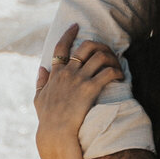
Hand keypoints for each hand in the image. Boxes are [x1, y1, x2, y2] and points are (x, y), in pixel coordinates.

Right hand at [35, 24, 122, 144]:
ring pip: (100, 56)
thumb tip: (41, 69)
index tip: (75, 26)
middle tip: (106, 50)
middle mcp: (68, 72)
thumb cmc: (47, 119)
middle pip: (86, 47)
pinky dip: (117, 72)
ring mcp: (79, 79)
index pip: (61, 47)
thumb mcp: (38, 99)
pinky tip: (120, 76)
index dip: (69, 34)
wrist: (56, 132)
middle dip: (99, 45)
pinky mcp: (90, 89)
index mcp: (56, 73)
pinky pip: (108, 72)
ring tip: (117, 65)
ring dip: (111, 58)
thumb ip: (40, 82)